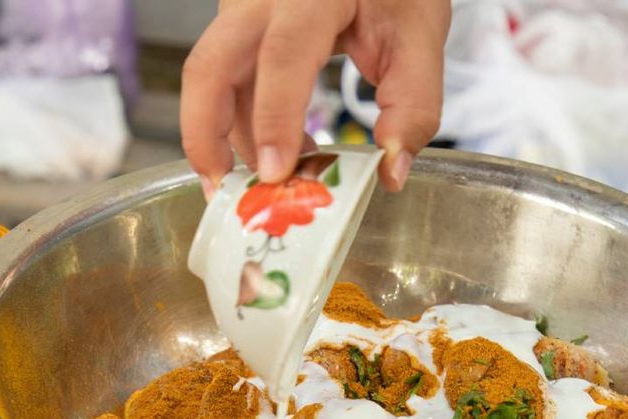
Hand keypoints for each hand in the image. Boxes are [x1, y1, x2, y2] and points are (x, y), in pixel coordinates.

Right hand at [181, 0, 450, 194]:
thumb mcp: (420, 33)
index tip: (276, 172)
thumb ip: (414, 103)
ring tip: (272, 182)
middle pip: (210, 67)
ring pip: (212, 79)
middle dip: (208, 135)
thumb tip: (391, 170)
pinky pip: (228, 81)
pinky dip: (245, 124)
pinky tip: (279, 153)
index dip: (274, 118)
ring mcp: (242, 11)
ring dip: (232, 137)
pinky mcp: (239, 29)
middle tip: (224, 191)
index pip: (282, 55)